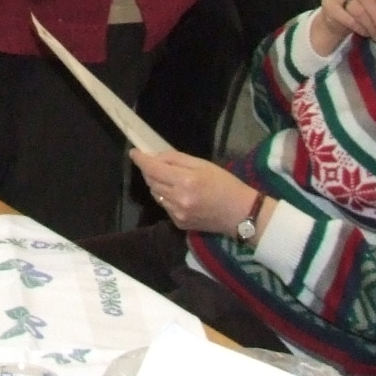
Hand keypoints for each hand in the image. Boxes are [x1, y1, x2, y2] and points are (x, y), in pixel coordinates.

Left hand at [133, 149, 262, 235]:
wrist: (241, 213)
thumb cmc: (225, 184)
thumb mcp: (203, 164)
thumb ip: (177, 159)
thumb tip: (156, 157)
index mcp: (185, 181)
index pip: (153, 169)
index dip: (141, 160)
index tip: (134, 152)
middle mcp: (178, 199)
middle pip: (151, 181)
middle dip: (149, 170)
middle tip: (154, 163)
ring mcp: (177, 213)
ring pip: (156, 194)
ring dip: (157, 184)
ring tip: (169, 178)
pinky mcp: (179, 223)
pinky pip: (165, 206)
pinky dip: (166, 197)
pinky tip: (179, 194)